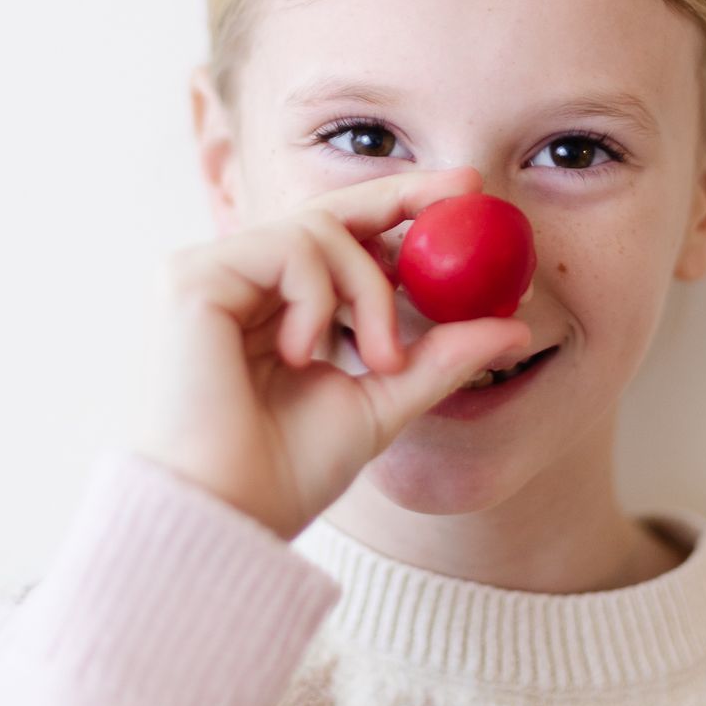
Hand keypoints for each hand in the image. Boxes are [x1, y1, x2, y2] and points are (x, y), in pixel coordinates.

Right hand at [130, 167, 531, 539]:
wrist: (226, 516)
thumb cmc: (284, 473)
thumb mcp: (382, 402)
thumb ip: (439, 359)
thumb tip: (515, 329)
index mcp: (273, 307)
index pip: (340, 238)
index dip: (400, 208)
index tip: (465, 193)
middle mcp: (238, 280)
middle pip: (328, 210)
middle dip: (403, 195)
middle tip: (465, 189)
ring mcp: (210, 273)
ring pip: (320, 229)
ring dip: (371, 290)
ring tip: (379, 358)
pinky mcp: (189, 276)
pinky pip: (288, 249)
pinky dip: (320, 297)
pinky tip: (304, 354)